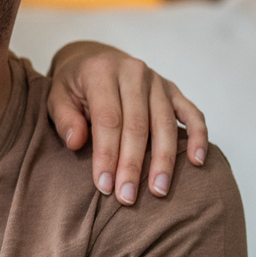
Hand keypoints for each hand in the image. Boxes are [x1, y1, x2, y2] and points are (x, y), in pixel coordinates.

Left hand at [46, 41, 208, 204]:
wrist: (94, 59)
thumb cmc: (74, 86)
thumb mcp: (56, 96)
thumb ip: (64, 119)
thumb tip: (77, 143)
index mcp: (102, 72)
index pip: (108, 119)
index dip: (107, 154)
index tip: (105, 186)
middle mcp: (133, 73)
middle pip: (137, 125)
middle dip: (133, 165)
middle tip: (128, 197)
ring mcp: (157, 81)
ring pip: (165, 124)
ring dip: (164, 160)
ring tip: (159, 190)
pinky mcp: (173, 90)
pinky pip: (192, 113)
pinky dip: (198, 136)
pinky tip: (198, 161)